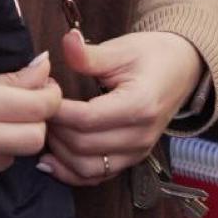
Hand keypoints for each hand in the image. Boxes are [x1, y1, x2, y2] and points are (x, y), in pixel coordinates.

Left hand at [41, 28, 201, 186]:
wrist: (181, 69)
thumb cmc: (150, 55)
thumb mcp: (121, 48)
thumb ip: (90, 54)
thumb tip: (66, 41)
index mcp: (138, 106)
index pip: (87, 119)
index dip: (57, 111)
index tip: (40, 94)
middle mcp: (139, 136)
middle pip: (84, 146)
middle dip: (54, 130)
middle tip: (37, 110)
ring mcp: (137, 153)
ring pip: (88, 169)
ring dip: (59, 154)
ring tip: (43, 130)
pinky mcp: (131, 160)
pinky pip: (97, 177)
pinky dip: (71, 172)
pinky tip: (51, 159)